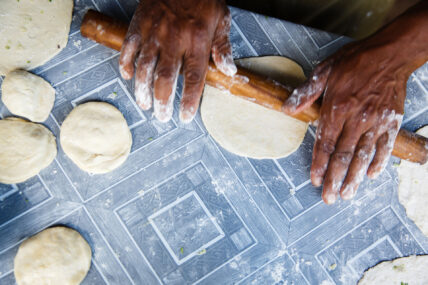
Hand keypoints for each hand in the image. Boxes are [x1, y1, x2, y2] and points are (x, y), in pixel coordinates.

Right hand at [119, 0, 236, 122]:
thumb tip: (230, 72)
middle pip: (165, 77)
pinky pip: (128, 48)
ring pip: (144, 67)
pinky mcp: (138, 24)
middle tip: (162, 116)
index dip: (188, 100)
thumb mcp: (221, 18)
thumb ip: (223, 47)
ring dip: (142, 89)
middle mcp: (174, 39)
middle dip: (162, 101)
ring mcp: (153, 32)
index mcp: (197, 40)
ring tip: (144, 104)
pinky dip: (125, 63)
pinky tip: (127, 76)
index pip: (193, 77)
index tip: (185, 117)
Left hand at [283, 41, 407, 203]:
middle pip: (343, 155)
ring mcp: (376, 121)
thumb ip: (306, 93)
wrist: (390, 53)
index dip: (318, 163)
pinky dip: (379, 161)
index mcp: (336, 108)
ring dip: (355, 177)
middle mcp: (356, 119)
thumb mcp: (324, 71)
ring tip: (347, 194)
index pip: (325, 143)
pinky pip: (385, 146)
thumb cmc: (355, 61)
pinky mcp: (391, 121)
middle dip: (334, 178)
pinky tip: (372, 175)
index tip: (314, 180)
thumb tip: (286, 109)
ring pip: (363, 155)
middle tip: (329, 198)